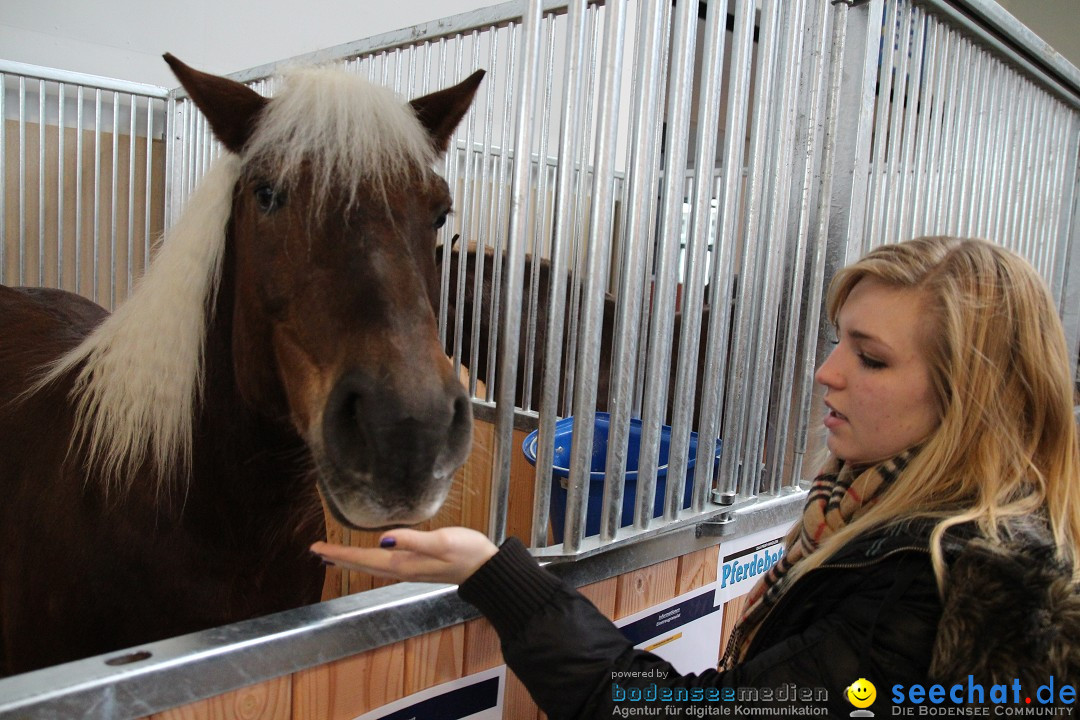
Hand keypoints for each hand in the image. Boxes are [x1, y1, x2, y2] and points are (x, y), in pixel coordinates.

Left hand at [311, 527, 498, 585]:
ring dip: (352, 560)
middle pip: (363, 564)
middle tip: (316, 551)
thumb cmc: (467, 552)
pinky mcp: (418, 565)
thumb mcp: (441, 542)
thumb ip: (412, 540)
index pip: (363, 558)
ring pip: (372, 565)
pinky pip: (384, 563)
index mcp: (403, 563)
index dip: (339, 553)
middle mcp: (402, 569)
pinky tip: (371, 555)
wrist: (487, 568)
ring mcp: (410, 568)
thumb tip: (382, 539)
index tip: (315, 548)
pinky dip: (369, 559)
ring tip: (335, 555)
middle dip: (339, 557)